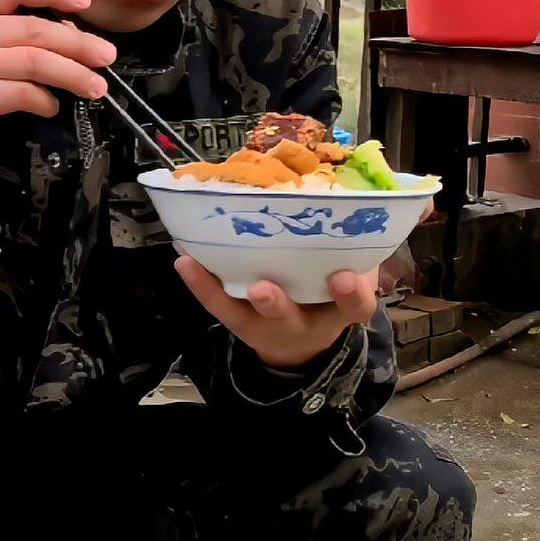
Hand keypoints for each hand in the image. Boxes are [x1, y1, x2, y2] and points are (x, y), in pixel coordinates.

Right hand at [0, 0, 115, 217]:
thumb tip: (66, 34)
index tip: (84, 3)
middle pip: (32, 27)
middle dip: (78, 42)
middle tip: (107, 56)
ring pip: (35, 60)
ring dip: (72, 74)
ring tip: (96, 86)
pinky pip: (23, 93)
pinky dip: (45, 100)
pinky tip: (51, 106)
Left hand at [174, 256, 378, 368]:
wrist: (301, 340)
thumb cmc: (329, 296)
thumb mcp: (351, 283)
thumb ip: (356, 253)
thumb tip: (352, 199)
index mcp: (338, 312)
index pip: (354, 307)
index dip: (352, 295)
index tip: (345, 277)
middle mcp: (299, 323)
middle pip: (286, 318)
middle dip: (274, 303)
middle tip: (263, 289)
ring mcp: (262, 323)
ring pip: (239, 313)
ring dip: (216, 289)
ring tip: (194, 264)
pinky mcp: (236, 319)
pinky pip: (215, 302)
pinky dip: (198, 280)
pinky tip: (183, 258)